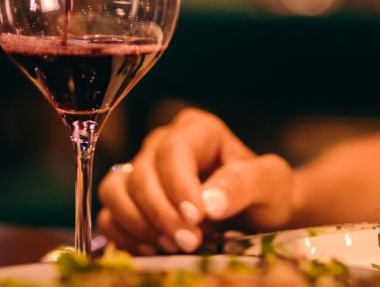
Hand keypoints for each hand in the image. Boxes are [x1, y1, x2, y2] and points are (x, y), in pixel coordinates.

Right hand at [97, 108, 296, 253]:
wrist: (260, 215)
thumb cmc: (266, 192)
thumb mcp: (270, 182)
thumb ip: (244, 183)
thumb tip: (209, 201)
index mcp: (197, 130)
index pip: (173, 150)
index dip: (178, 186)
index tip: (196, 218)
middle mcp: (162, 145)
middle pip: (141, 174)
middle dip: (162, 213)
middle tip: (190, 242)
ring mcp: (141, 171)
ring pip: (115, 190)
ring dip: (139, 223)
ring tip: (172, 245)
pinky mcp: (130, 201)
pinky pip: (109, 216)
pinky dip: (125, 236)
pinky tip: (154, 249)